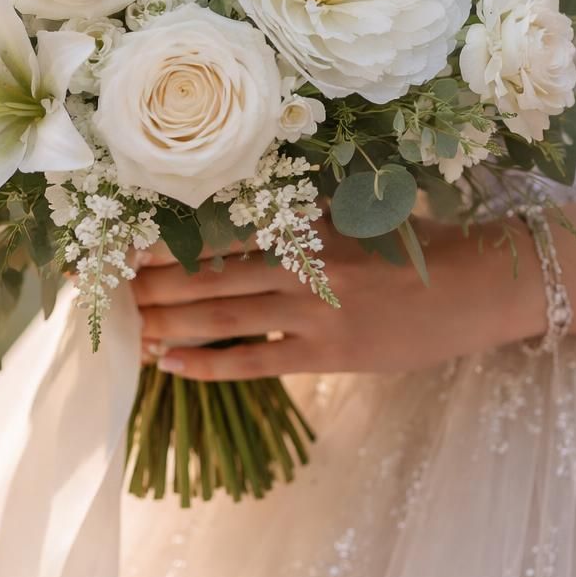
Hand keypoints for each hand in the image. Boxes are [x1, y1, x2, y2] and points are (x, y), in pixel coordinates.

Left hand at [131, 215, 545, 379]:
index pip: (216, 225)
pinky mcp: (329, 353)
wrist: (474, 287)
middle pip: (207, 269)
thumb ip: (298, 214)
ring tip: (127, 326)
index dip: (163, 236)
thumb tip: (232, 214)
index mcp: (305, 216)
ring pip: (222, 313)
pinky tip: (170, 363)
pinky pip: (254, 360)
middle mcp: (303, 257)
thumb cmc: (412, 245)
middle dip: (149, 280)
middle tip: (101, 287)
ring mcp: (315, 308)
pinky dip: (208, 364)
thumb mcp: (354, 212)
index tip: (117, 241)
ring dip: (168, 319)